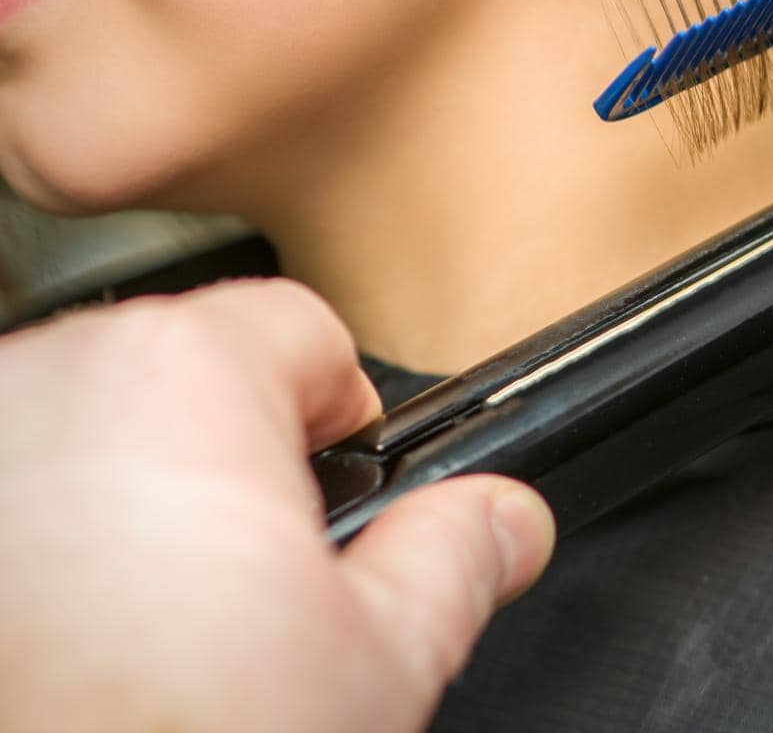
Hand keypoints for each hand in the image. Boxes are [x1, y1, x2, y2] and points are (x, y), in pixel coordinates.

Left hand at [0, 277, 556, 731]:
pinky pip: (24, 475)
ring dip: (130, 486)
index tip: (332, 496)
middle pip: (191, 369)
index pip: (302, 328)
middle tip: (242, 586)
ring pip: (95, 421)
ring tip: (149, 618)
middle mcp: (59, 375)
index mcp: (184, 374)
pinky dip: (46, 525)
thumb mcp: (369, 665)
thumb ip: (453, 556)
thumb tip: (505, 520)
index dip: (341, 419)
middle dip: (229, 457)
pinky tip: (69, 624)